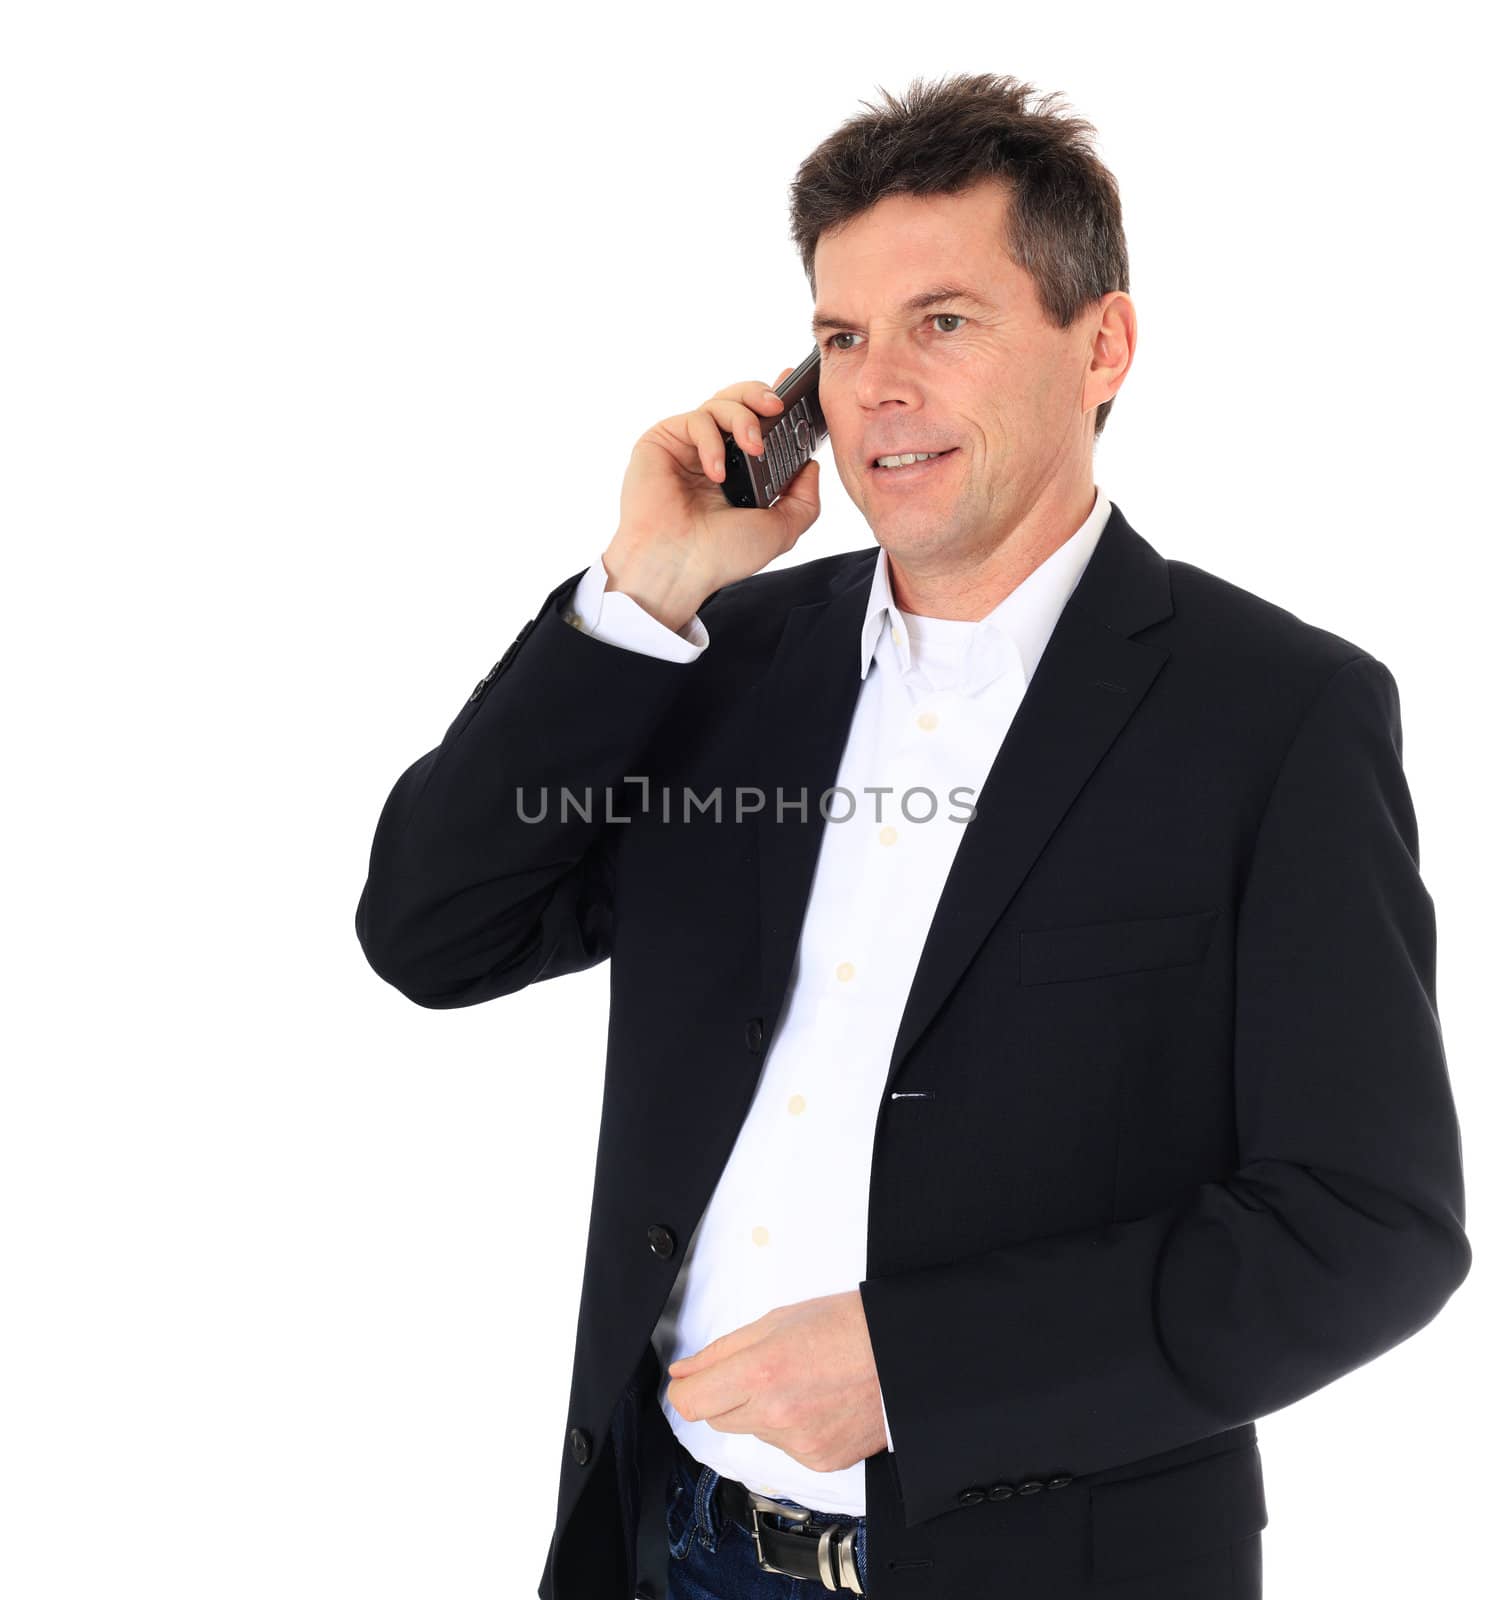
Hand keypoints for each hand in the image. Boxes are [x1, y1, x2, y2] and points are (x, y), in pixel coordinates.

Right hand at [602, 367, 822, 630]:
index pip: (761, 424)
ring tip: (753, 448)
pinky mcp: (662, 441)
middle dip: (763, 396)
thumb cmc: (720, 556)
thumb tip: (811, 466)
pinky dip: (712, 441)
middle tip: (778, 408)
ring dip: (744, 418)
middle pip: (741, 400)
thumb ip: (804, 499)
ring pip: (721, 402)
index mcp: (740, 471)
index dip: (778, 401)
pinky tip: (717, 473)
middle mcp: (715, 454)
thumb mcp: (780, 530)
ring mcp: (688, 447)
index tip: (797, 387)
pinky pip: (696, 419)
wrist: (677, 567)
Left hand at [664, 1290, 886, 1472]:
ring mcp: (799, 1444)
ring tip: (803, 1382)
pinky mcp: (819, 1462)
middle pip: (718, 1419)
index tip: (692, 1382)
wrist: (903, 1354)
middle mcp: (776, 1416)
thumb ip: (721, 1351)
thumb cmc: (845, 1326)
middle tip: (763, 1370)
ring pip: (754, 1432)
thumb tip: (683, 1372)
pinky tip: (820, 1403)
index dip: (686, 1390)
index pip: (691, 1403)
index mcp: (761, 1373)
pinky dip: (794, 1429)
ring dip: (764, 1412)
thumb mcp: (777, 1321)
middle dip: (727, 1396)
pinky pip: (786, 1448)